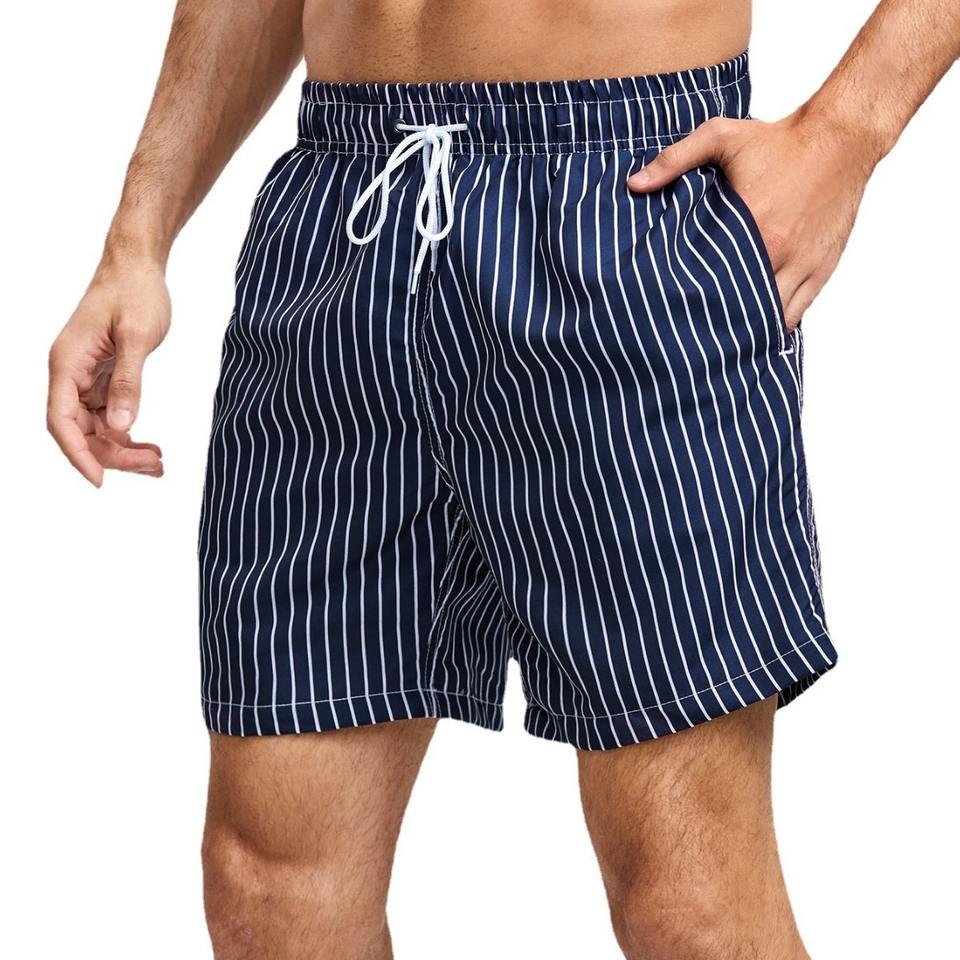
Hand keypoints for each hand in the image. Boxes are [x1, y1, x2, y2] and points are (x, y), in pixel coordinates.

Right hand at [47, 256, 170, 486]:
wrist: (138, 266)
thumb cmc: (135, 292)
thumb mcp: (138, 337)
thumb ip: (130, 381)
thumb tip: (122, 425)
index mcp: (67, 364)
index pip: (61, 421)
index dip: (78, 454)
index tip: (100, 481)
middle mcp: (70, 374)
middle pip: (80, 431)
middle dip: (113, 455)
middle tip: (153, 467)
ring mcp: (85, 377)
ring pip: (96, 428)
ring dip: (123, 449)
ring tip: (157, 463)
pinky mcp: (103, 377)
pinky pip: (109, 415)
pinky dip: (128, 433)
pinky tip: (151, 447)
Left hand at [627, 109, 877, 330]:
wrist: (841, 138)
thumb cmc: (780, 139)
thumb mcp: (721, 137)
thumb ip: (674, 159)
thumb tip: (635, 184)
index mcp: (751, 224)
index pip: (712, 280)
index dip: (692, 299)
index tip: (673, 308)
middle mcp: (777, 251)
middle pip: (741, 305)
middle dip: (717, 321)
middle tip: (693, 331)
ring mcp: (803, 264)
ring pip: (769, 317)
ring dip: (746, 326)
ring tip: (721, 332)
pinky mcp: (822, 269)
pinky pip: (796, 313)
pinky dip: (774, 323)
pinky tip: (754, 327)